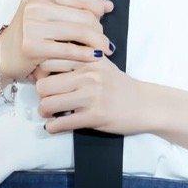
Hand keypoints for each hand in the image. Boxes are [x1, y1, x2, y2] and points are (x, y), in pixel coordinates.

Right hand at [0, 0, 113, 80]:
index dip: (97, 4)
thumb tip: (105, 3)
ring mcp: (32, 25)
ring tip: (103, 48)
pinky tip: (95, 57)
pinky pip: (70, 50)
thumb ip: (76, 3)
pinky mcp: (33, 46)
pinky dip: (87, 54)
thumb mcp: (49, 10)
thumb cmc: (30, 31)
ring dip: (98, 42)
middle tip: (102, 37)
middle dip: (99, 27)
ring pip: (80, 31)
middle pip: (84, 14)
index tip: (104, 12)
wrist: (5, 54)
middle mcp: (34, 5)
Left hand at [31, 55, 151, 136]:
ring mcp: (91, 97)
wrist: (146, 104)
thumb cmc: (120, 85)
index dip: (41, 74)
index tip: (44, 82)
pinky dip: (53, 127)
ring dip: (45, 112)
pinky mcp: (95, 117)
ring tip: (50, 114)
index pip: (48, 62)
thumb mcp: (101, 64)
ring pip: (48, 104)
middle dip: (41, 95)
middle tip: (46, 100)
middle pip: (43, 85)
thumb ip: (78, 60)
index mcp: (87, 61)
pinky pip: (62, 123)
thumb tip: (46, 65)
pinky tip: (54, 126)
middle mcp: (88, 76)